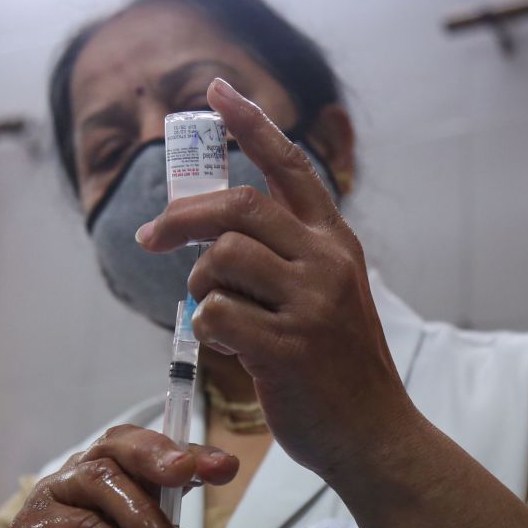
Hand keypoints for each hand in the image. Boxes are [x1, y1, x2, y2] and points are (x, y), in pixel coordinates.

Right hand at [0, 425, 237, 527]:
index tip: (225, 467)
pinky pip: (80, 527)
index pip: (157, 453)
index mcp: (124, 482)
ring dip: (143, 517)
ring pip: (101, 480)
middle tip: (186, 474)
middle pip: (120, 445)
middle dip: (159, 455)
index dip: (192, 453)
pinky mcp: (32, 525)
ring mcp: (57, 496)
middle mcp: (88, 478)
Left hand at [136, 77, 413, 475]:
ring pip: (220, 260)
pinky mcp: (286, 349)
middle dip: (182, 218)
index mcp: (336, 244)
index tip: (217, 91)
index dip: (251, 125)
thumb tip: (215, 237)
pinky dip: (205, 329)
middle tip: (151, 238)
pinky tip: (228, 348)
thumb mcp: (332, 296)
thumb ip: (289, 259)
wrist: (376, 436)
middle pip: (238, 207)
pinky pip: (215, 314)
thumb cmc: (341, 370)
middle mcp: (327, 263)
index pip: (291, 167)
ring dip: (198, 286)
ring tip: (214, 314)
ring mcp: (310, 305)